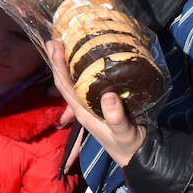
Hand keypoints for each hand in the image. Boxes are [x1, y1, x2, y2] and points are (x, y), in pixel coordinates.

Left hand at [45, 40, 146, 166]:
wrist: (138, 153)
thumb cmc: (128, 145)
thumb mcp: (124, 134)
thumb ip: (116, 119)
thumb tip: (108, 95)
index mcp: (82, 110)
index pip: (64, 86)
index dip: (58, 66)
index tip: (54, 46)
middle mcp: (82, 104)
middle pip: (65, 79)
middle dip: (58, 60)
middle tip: (54, 39)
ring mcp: (90, 102)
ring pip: (75, 79)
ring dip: (69, 62)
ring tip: (67, 43)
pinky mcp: (101, 100)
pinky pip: (88, 81)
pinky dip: (85, 67)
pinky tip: (89, 56)